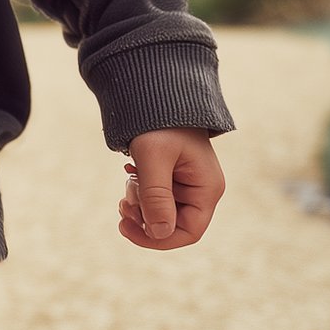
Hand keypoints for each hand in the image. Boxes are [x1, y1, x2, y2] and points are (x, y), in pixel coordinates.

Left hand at [118, 129, 224, 249]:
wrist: (154, 91)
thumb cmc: (158, 121)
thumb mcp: (153, 157)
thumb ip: (156, 196)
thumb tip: (158, 234)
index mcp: (207, 188)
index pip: (189, 231)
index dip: (158, 238)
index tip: (127, 227)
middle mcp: (201, 189)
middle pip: (173, 224)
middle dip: (145, 219)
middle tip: (122, 203)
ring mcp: (187, 183)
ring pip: (162, 212)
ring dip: (140, 206)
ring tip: (126, 185)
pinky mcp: (172, 175)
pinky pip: (156, 197)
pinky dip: (141, 194)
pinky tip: (129, 177)